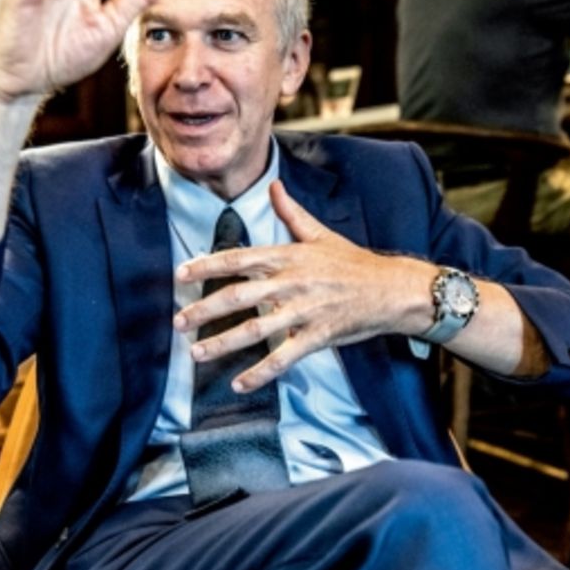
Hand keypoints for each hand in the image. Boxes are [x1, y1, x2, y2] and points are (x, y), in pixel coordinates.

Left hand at [174, 180, 429, 390]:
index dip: (207, 266)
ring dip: (223, 343)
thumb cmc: (354, 263)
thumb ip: (291, 213)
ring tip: (197, 353)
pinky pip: (284, 358)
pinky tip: (239, 383)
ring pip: (256, 329)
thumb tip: (273, 185)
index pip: (239, 259)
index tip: (181, 275)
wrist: (391, 289)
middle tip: (178, 321)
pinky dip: (260, 373)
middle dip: (204, 309)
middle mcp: (291, 283)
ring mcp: (304, 311)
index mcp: (289, 256)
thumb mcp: (320, 234)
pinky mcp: (317, 336)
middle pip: (239, 296)